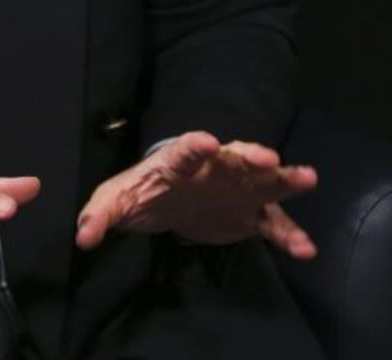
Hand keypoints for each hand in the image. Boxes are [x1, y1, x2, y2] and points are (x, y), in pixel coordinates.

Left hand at [74, 131, 316, 259]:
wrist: (165, 205)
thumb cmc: (140, 194)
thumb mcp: (113, 203)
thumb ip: (98, 216)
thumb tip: (83, 236)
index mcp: (178, 162)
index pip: (184, 150)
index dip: (194, 146)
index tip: (206, 142)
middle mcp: (214, 168)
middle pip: (235, 157)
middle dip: (251, 156)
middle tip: (267, 159)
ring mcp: (237, 190)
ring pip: (265, 181)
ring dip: (285, 180)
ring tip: (308, 178)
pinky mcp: (250, 216)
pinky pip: (274, 224)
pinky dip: (289, 235)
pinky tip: (305, 250)